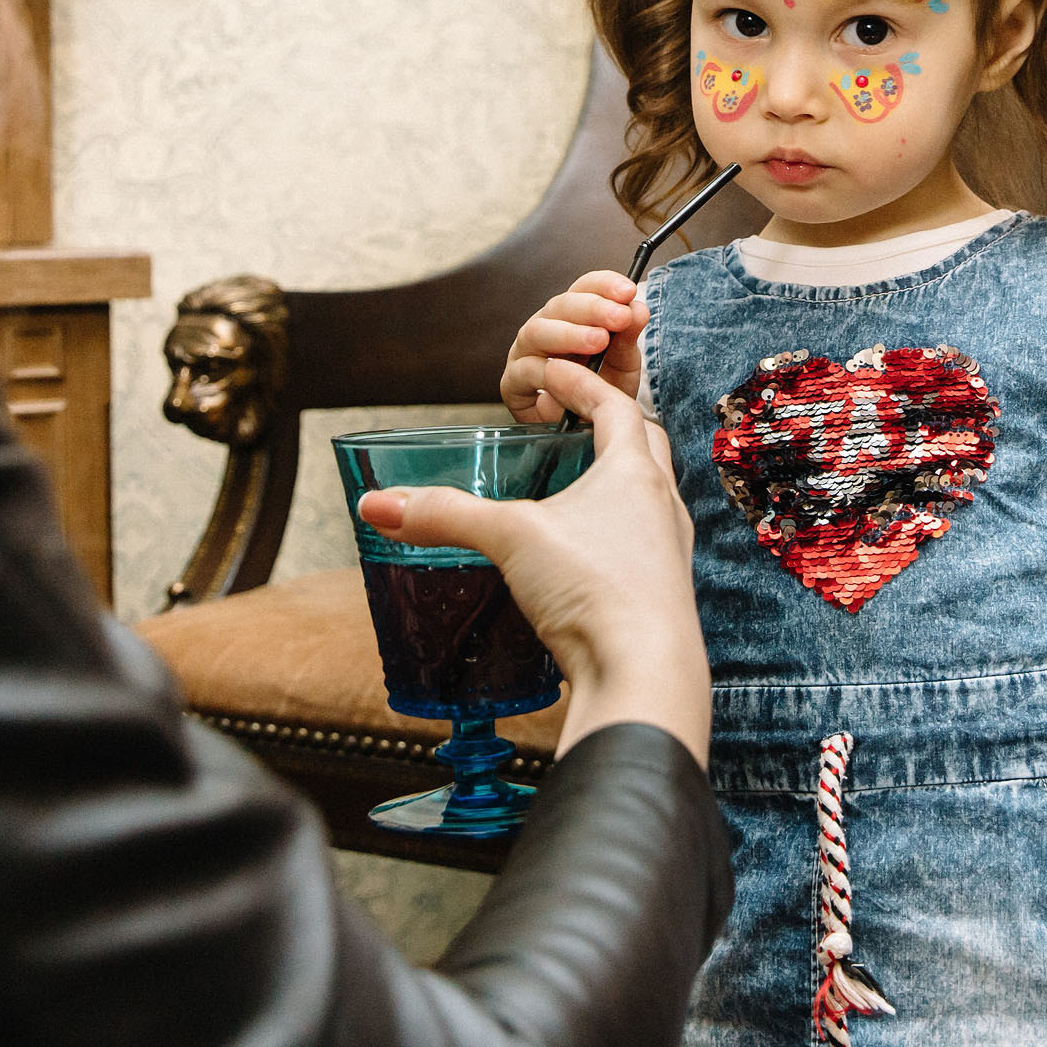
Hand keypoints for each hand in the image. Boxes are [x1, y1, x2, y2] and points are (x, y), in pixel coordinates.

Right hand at [360, 360, 707, 768]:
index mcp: (634, 472)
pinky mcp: (661, 596)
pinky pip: (642, 547)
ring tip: (573, 487)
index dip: (581, 383)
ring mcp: (669, 552)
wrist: (644, 675)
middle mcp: (662, 505)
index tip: (553, 371)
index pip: (614, 405)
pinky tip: (584, 554)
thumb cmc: (595, 589)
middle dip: (609, 428)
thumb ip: (444, 515)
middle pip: (643, 446)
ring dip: (615, 485)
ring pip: (648, 499)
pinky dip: (615, 535)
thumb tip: (377, 504)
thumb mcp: (509, 538)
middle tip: (571, 424)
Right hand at [500, 271, 647, 423]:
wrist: (585, 432)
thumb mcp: (623, 365)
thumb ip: (628, 337)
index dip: (604, 284)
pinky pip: (523, 370)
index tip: (628, 291)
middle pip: (560, 305)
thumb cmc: (600, 392)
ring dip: (569, 334)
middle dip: (593, 308)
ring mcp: (525, 352)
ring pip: (537, 331)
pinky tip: (567, 374)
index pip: (584, 287)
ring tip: (599, 341)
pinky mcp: (512, 382)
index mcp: (573, 316)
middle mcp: (546, 327)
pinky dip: (545, 370)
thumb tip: (638, 308)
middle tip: (620, 317)